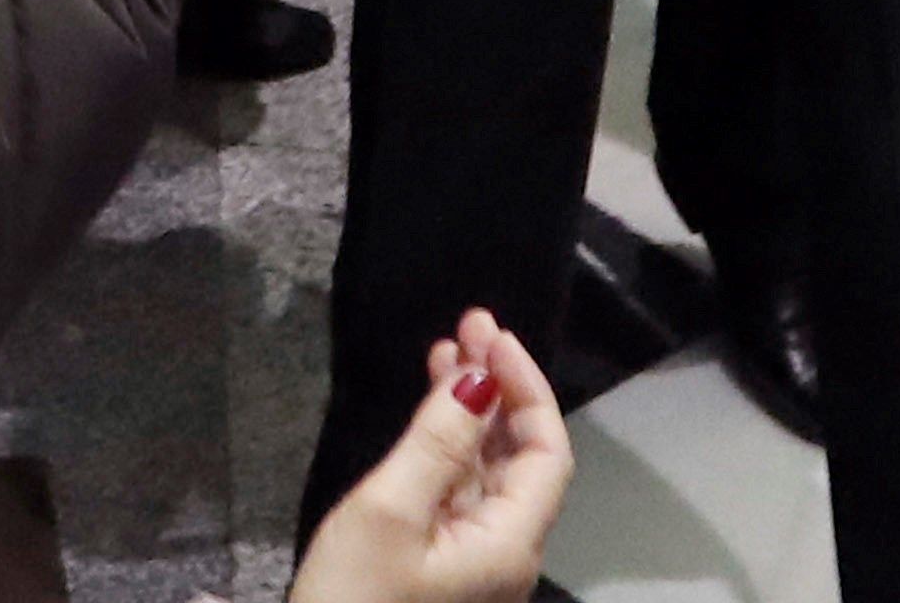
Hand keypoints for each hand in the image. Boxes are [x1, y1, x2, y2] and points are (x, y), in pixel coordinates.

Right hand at [287, 312, 570, 602]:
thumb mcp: (389, 511)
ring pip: (491, 473)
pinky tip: (430, 412)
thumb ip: (436, 442)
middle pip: (523, 460)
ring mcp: (476, 563)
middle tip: (469, 324)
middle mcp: (505, 553)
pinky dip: (450, 443)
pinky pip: (463, 492)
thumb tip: (477, 379)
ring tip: (448, 349)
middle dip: (501, 388)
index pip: (545, 452)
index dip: (526, 387)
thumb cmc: (354, 598)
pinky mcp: (444, 567)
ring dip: (473, 409)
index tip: (490, 333)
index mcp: (508, 543)